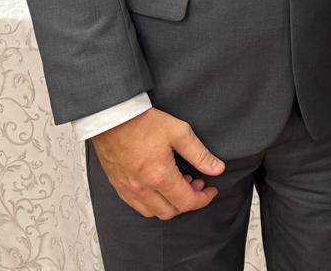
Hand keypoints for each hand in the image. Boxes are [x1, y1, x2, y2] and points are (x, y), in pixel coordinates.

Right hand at [90, 107, 223, 219]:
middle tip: (196, 184)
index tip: (211, 190)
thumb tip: (217, 169)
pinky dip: (152, 202)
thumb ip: (200, 154)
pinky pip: (136, 205)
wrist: (112, 118)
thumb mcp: (180, 133)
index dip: (203, 199)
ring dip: (169, 204)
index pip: (186, 202)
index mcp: (160, 176)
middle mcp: (142, 188)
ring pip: (152, 212)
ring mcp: (127, 189)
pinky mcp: (117, 185)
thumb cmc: (145, 123)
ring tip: (178, 182)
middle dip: (188, 202)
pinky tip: (159, 185)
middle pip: (170, 212)